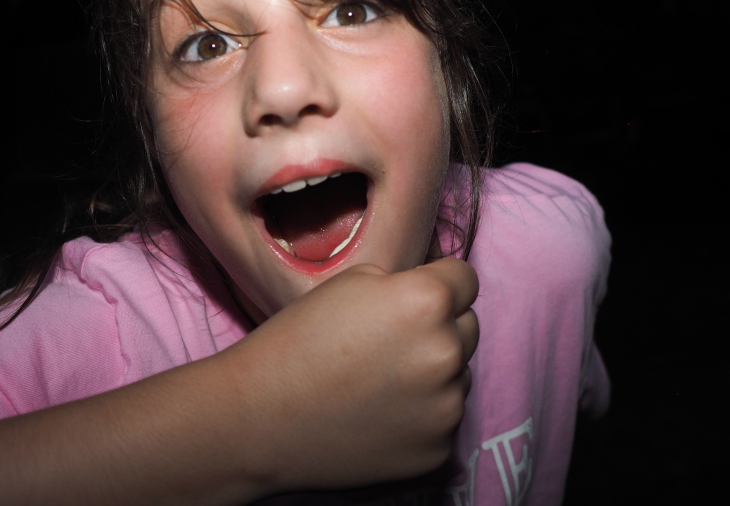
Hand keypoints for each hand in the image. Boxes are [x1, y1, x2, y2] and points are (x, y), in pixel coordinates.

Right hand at [220, 258, 478, 492]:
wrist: (261, 416)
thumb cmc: (298, 340)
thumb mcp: (351, 282)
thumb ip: (404, 281)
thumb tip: (438, 288)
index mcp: (426, 301)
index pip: (465, 279)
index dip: (439, 282)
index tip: (414, 295)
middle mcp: (446, 353)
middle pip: (468, 326)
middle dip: (439, 326)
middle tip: (390, 339)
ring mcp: (445, 407)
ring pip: (459, 374)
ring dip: (433, 372)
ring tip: (378, 378)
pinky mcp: (437, 449)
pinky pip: (443, 417)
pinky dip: (421, 413)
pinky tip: (378, 411)